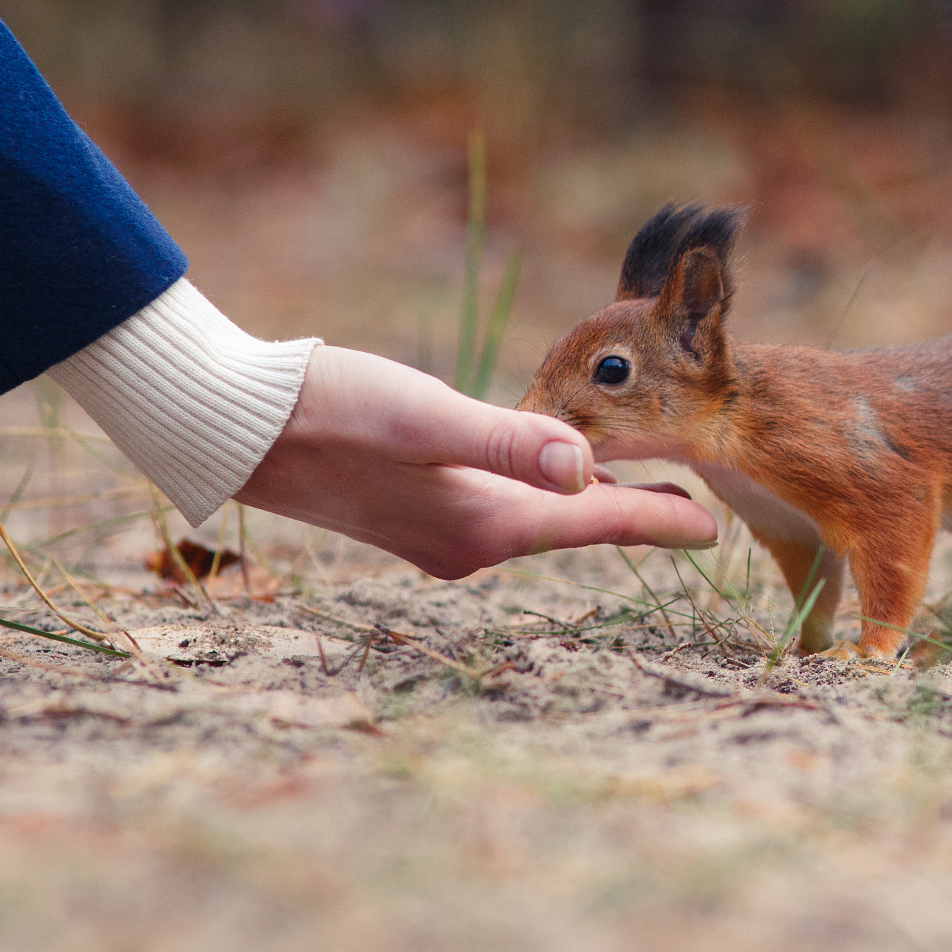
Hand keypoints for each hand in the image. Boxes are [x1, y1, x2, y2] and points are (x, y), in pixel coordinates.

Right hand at [234, 345, 717, 578]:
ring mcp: (440, 534)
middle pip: (575, 529)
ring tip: (649, 495)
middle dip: (637, 519)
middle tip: (702, 514)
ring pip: (541, 522)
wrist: (235, 423)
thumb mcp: (422, 415)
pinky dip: (547, 500)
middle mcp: (467, 543)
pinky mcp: (418, 513)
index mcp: (480, 523)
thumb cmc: (326, 408)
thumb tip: (588, 472)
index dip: (659, 521)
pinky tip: (560, 484)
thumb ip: (506, 441)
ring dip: (595, 510)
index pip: (594, 525)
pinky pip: (505, 511)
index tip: (716, 529)